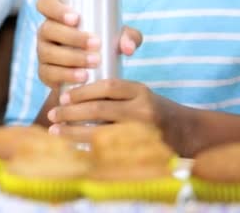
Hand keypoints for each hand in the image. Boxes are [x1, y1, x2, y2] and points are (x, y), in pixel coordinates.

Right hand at [36, 0, 141, 87]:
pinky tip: (83, 76)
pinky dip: (67, 74)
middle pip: (47, 29)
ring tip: (94, 62)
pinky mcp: (44, 73)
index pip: (45, 4)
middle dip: (71, 36)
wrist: (90, 75)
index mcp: (57, 16)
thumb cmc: (101, 45)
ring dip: (72, 57)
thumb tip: (128, 47)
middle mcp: (46, 32)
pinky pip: (49, 73)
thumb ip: (128, 36)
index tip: (77, 18)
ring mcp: (42, 53)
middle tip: (96, 44)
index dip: (56, 9)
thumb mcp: (116, 37)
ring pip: (48, 52)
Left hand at [46, 79, 182, 143]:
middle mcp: (142, 111)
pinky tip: (71, 148)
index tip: (63, 96)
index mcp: (140, 91)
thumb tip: (72, 95)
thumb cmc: (153, 110)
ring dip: (73, 132)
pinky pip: (107, 151)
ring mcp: (142, 133)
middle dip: (71, 112)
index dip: (82, 91)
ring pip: (100, 132)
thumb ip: (113, 93)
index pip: (107, 86)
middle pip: (99, 110)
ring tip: (54, 131)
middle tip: (52, 114)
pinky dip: (87, 148)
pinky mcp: (140, 152)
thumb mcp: (138, 94)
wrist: (187, 133)